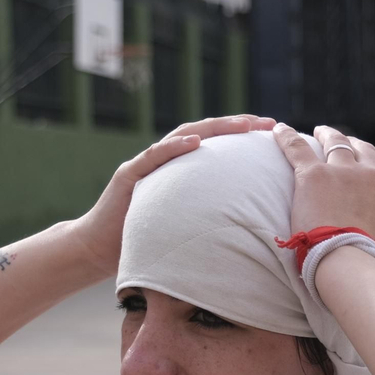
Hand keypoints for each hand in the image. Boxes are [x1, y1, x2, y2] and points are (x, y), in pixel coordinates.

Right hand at [71, 115, 277, 278]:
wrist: (98, 250)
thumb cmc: (142, 243)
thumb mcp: (184, 229)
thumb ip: (208, 221)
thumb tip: (249, 232)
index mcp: (181, 173)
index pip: (216, 147)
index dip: (243, 138)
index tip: (276, 135)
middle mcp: (165, 161)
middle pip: (205, 134)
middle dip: (237, 125)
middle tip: (269, 123)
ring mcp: (146, 165)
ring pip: (183, 136)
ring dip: (214, 129)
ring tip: (242, 125)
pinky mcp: (129, 175)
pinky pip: (153, 157)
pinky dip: (174, 148)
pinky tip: (194, 143)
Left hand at [272, 124, 374, 283]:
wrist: (351, 268)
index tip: (369, 167)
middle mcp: (372, 177)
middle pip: (363, 150)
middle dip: (354, 144)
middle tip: (343, 144)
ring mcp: (343, 173)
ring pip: (336, 143)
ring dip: (327, 135)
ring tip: (319, 132)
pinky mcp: (313, 176)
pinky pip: (298, 147)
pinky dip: (287, 137)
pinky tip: (279, 130)